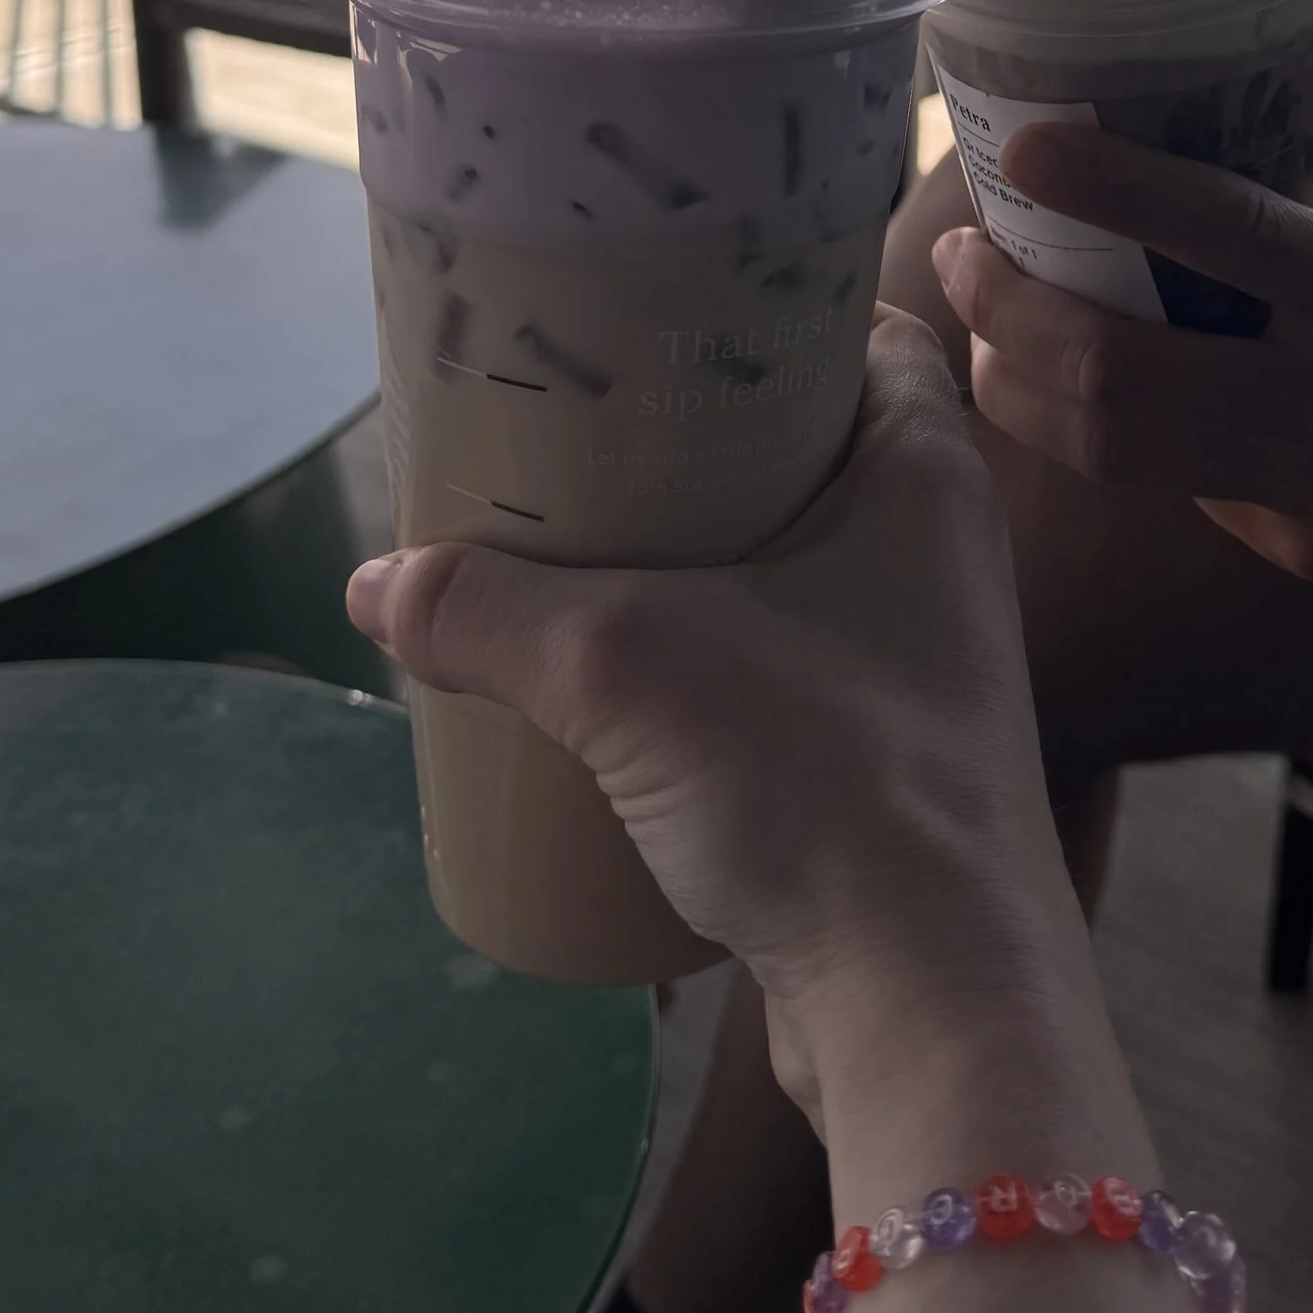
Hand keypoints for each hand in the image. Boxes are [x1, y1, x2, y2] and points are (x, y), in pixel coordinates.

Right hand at [346, 314, 1087, 1124]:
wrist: (930, 1006)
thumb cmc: (822, 777)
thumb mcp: (625, 665)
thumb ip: (490, 612)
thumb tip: (376, 584)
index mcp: (924, 472)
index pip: (862, 329)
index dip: (765, 307)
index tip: (649, 309)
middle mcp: (936, 553)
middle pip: (802, 449)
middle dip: (688, 442)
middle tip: (569, 430)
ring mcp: (913, 667)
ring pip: (782, 572)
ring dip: (685, 565)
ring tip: (564, 553)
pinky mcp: (875, 767)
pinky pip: (774, 676)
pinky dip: (698, 667)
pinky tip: (608, 687)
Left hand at [933, 125, 1312, 633]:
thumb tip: (1221, 95)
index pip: (1230, 236)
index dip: (1115, 190)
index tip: (1026, 146)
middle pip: (1122, 381)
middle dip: (1011, 315)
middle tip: (961, 250)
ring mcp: (1312, 497)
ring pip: (1117, 456)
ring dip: (1023, 382)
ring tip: (991, 315)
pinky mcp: (1296, 556)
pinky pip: (1177, 486)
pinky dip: (1119, 428)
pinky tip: (1105, 379)